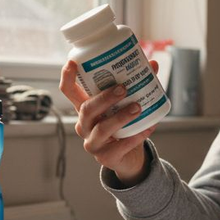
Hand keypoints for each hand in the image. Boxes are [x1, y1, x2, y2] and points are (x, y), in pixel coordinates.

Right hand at [58, 59, 158, 185]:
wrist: (130, 157)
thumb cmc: (124, 126)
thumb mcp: (126, 104)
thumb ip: (137, 85)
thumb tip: (152, 64)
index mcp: (85, 108)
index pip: (69, 91)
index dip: (68, 77)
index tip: (73, 62)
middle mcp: (84, 125)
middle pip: (86, 109)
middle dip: (104, 98)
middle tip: (123, 88)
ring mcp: (93, 143)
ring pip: (101, 129)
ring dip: (120, 117)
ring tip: (137, 107)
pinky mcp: (106, 158)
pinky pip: (119, 147)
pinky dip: (135, 136)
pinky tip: (149, 127)